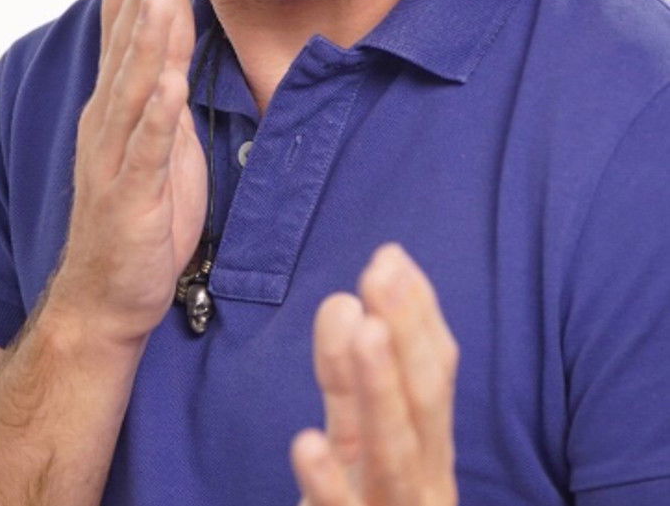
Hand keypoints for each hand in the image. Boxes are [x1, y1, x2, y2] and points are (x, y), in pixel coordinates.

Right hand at [47, 0, 206, 346]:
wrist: (106, 293)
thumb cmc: (139, 208)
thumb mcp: (158, 132)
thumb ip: (163, 77)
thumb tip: (174, 23)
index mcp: (117, 102)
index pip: (120, 26)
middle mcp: (110, 120)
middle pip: (123, 43)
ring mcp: (118, 156)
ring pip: (133, 88)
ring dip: (146, 40)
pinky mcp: (134, 196)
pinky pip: (148, 151)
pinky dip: (158, 117)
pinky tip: (170, 86)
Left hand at [291, 244, 458, 505]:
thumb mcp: (361, 441)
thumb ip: (350, 380)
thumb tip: (346, 303)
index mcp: (425, 449)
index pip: (433, 373)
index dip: (417, 315)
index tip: (392, 257)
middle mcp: (421, 480)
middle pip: (424, 404)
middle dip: (407, 335)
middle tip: (381, 271)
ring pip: (395, 455)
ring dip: (381, 392)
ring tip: (364, 332)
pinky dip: (329, 484)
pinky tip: (308, 443)